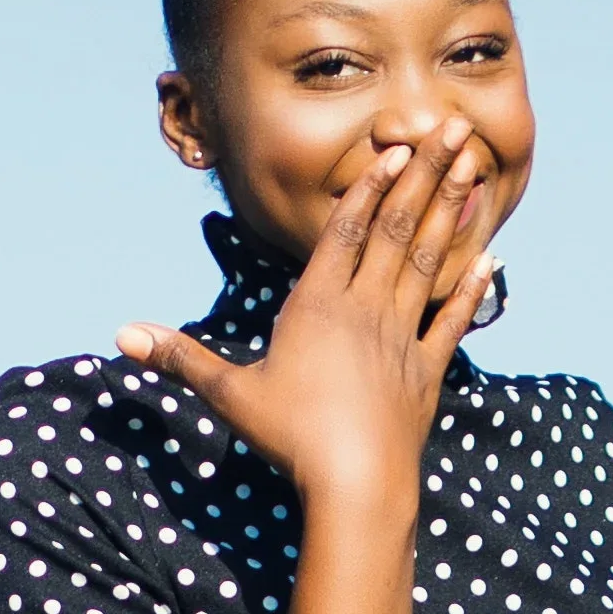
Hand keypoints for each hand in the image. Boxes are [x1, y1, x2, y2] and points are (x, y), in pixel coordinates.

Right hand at [119, 118, 496, 518]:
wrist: (356, 485)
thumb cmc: (289, 438)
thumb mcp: (229, 394)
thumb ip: (181, 358)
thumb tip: (122, 335)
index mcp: (318, 305)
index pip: (347, 230)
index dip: (370, 186)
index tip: (396, 146)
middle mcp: (365, 310)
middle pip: (398, 229)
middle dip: (425, 175)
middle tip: (452, 129)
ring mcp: (402, 338)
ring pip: (428, 261)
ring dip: (451, 211)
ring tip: (473, 168)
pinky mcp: (428, 373)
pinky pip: (454, 321)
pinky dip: (471, 289)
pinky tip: (490, 260)